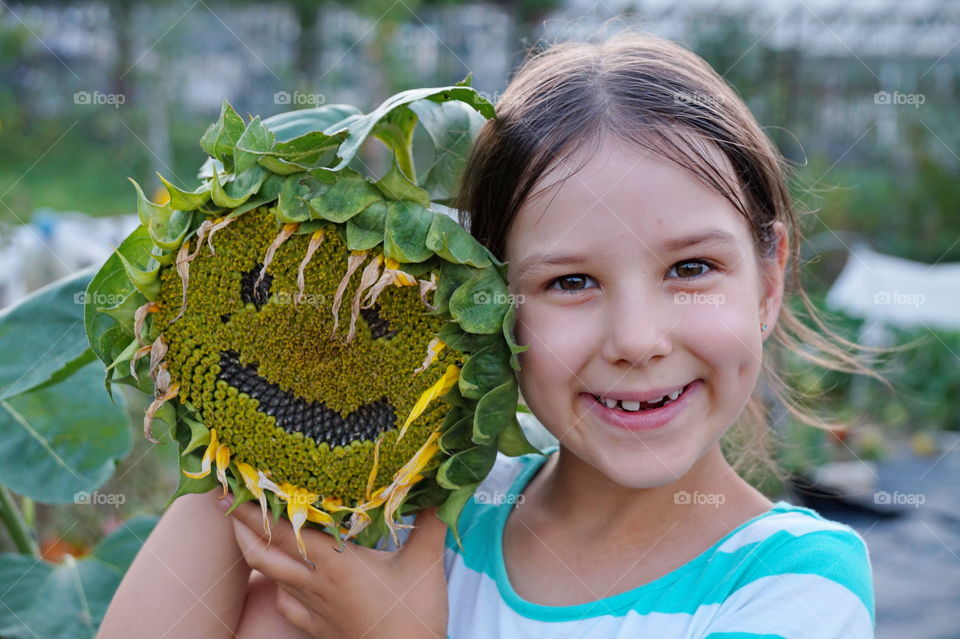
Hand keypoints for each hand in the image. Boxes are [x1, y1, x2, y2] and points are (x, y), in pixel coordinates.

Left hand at [228, 500, 448, 637]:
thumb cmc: (415, 614)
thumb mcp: (426, 562)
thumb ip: (429, 522)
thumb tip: (441, 487)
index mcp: (336, 563)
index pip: (284, 531)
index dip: (256, 510)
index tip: (235, 487)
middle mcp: (316, 585)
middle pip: (262, 555)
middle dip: (239, 527)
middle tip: (223, 503)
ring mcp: (313, 610)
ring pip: (270, 578)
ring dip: (254, 553)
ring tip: (246, 531)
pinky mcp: (316, 628)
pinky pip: (285, 603)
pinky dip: (277, 584)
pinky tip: (283, 578)